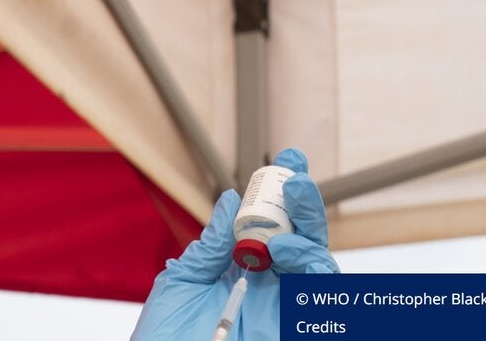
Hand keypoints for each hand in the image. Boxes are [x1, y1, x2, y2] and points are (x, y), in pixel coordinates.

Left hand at [130, 148, 338, 339]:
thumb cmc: (166, 339)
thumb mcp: (182, 282)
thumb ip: (211, 245)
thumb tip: (232, 198)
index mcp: (240, 271)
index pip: (270, 226)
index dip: (281, 195)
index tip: (287, 162)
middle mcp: (268, 288)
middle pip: (301, 240)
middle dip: (304, 205)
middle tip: (295, 177)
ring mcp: (284, 311)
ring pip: (319, 267)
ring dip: (309, 235)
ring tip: (286, 223)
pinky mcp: (293, 328)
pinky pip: (320, 300)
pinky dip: (313, 270)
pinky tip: (290, 252)